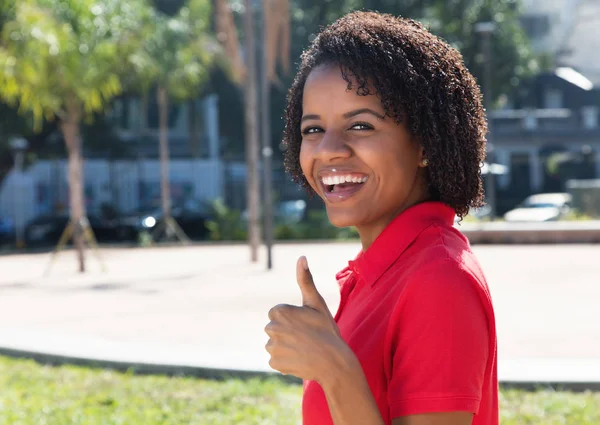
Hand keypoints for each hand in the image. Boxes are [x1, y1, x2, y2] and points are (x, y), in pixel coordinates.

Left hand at [265, 256, 350, 381]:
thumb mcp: (316, 303)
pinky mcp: (274, 364)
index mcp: (279, 312)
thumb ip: (305, 280)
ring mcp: (272, 348)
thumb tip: (302, 257)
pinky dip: (285, 360)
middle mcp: (271, 329)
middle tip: (306, 337)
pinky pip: (276, 359)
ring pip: (275, 344)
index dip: (292, 318)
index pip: (278, 313)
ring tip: (304, 349)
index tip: (305, 323)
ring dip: (285, 346)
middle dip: (287, 331)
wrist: (334, 363)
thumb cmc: (326, 330)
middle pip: (275, 328)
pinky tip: (300, 359)